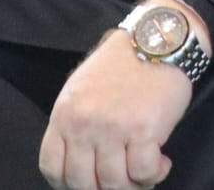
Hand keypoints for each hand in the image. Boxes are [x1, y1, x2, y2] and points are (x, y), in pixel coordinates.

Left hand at [37, 31, 191, 188]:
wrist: (160, 39)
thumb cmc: (124, 63)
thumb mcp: (82, 87)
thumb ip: (76, 121)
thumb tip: (83, 157)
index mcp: (65, 115)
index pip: (52, 167)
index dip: (67, 183)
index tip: (87, 181)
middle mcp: (85, 125)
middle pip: (82, 183)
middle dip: (102, 189)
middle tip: (119, 181)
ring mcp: (114, 129)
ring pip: (114, 183)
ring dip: (131, 186)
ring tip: (144, 174)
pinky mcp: (145, 129)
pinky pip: (144, 172)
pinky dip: (153, 175)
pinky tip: (161, 163)